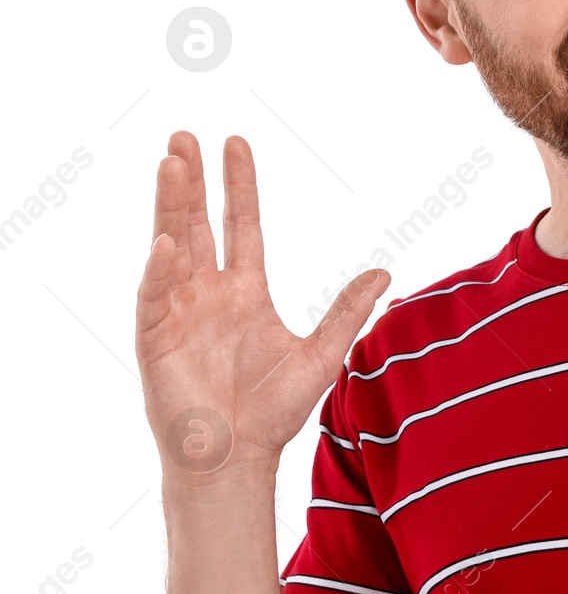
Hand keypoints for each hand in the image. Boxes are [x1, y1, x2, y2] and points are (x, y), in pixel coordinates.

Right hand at [136, 132, 390, 487]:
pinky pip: (156, 296)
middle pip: (198, 223)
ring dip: (170, 206)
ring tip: (170, 163)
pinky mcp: (155, 339)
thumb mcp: (321, 354)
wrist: (238, 457)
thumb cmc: (273, 411)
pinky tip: (167, 242)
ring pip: (172, 246)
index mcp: (245, 292)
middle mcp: (207, 293)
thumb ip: (347, 311)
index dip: (239, 186)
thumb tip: (385, 274)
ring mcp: (178, 312)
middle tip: (184, 136)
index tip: (235, 143)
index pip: (241, 225)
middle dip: (191, 181)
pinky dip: (161, 269)